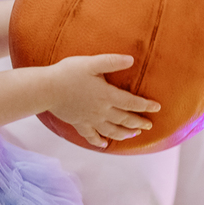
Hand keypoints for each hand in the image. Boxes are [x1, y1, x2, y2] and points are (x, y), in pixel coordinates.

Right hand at [46, 54, 160, 147]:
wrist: (46, 89)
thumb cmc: (68, 73)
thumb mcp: (92, 63)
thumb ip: (112, 61)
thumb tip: (131, 59)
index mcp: (107, 95)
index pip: (131, 102)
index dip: (145, 105)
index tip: (157, 108)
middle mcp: (101, 110)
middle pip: (124, 119)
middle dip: (139, 122)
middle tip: (149, 125)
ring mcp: (90, 119)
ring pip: (111, 130)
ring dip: (124, 133)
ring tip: (134, 134)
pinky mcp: (78, 123)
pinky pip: (91, 136)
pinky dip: (99, 141)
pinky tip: (104, 144)